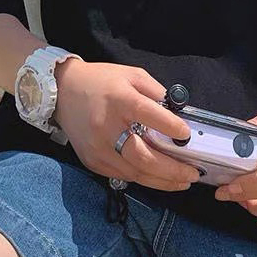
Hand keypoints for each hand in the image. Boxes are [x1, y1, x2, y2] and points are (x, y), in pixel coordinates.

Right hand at [53, 60, 201, 191]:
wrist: (62, 91)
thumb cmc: (102, 81)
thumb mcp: (132, 75)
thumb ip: (156, 92)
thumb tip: (180, 115)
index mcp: (120, 100)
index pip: (148, 115)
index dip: (170, 127)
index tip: (187, 135)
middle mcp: (107, 127)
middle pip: (143, 157)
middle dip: (173, 169)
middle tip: (193, 173)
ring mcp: (97, 148)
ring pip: (135, 173)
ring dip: (163, 181)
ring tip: (182, 181)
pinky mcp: (91, 160)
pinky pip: (122, 176)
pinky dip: (143, 179)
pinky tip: (159, 178)